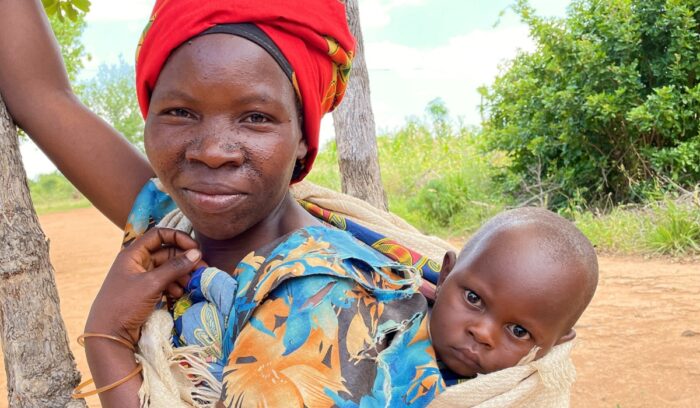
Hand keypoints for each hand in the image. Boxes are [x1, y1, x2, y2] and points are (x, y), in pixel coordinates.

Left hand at [85, 228, 203, 344]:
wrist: (108, 336)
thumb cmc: (124, 305)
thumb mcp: (151, 284)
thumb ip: (175, 267)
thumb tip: (197, 253)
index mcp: (133, 254)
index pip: (158, 235)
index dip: (178, 237)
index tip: (194, 247)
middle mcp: (137, 263)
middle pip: (166, 252)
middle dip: (184, 260)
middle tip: (202, 269)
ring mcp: (141, 278)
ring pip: (167, 269)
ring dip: (182, 274)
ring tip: (192, 283)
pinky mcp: (145, 292)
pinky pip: (165, 282)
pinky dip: (175, 285)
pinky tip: (180, 293)